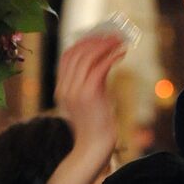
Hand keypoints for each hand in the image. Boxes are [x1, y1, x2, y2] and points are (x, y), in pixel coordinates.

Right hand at [55, 34, 125, 152]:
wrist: (93, 148)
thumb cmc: (95, 126)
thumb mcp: (88, 101)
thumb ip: (90, 83)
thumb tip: (103, 63)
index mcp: (62, 88)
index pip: (67, 56)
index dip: (83, 42)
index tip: (99, 36)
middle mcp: (65, 87)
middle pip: (77, 52)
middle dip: (96, 40)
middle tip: (113, 35)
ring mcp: (75, 90)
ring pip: (88, 56)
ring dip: (105, 45)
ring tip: (120, 42)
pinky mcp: (89, 94)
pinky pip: (99, 67)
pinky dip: (111, 56)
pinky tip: (121, 54)